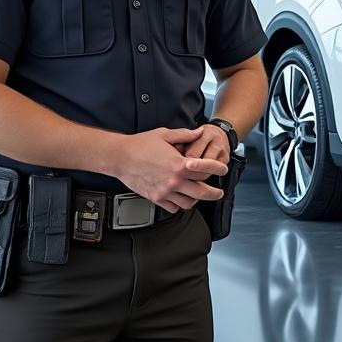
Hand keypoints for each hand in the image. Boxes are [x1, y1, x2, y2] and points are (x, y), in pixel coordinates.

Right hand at [114, 127, 228, 212]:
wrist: (119, 157)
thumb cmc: (139, 145)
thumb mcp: (165, 134)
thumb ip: (186, 135)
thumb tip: (199, 132)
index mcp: (179, 164)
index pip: (207, 169)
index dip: (218, 169)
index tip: (223, 169)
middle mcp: (174, 180)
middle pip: (202, 192)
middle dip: (215, 193)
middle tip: (219, 192)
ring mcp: (165, 191)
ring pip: (189, 203)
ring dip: (197, 200)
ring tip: (199, 196)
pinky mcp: (155, 198)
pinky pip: (173, 208)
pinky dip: (180, 205)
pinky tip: (181, 198)